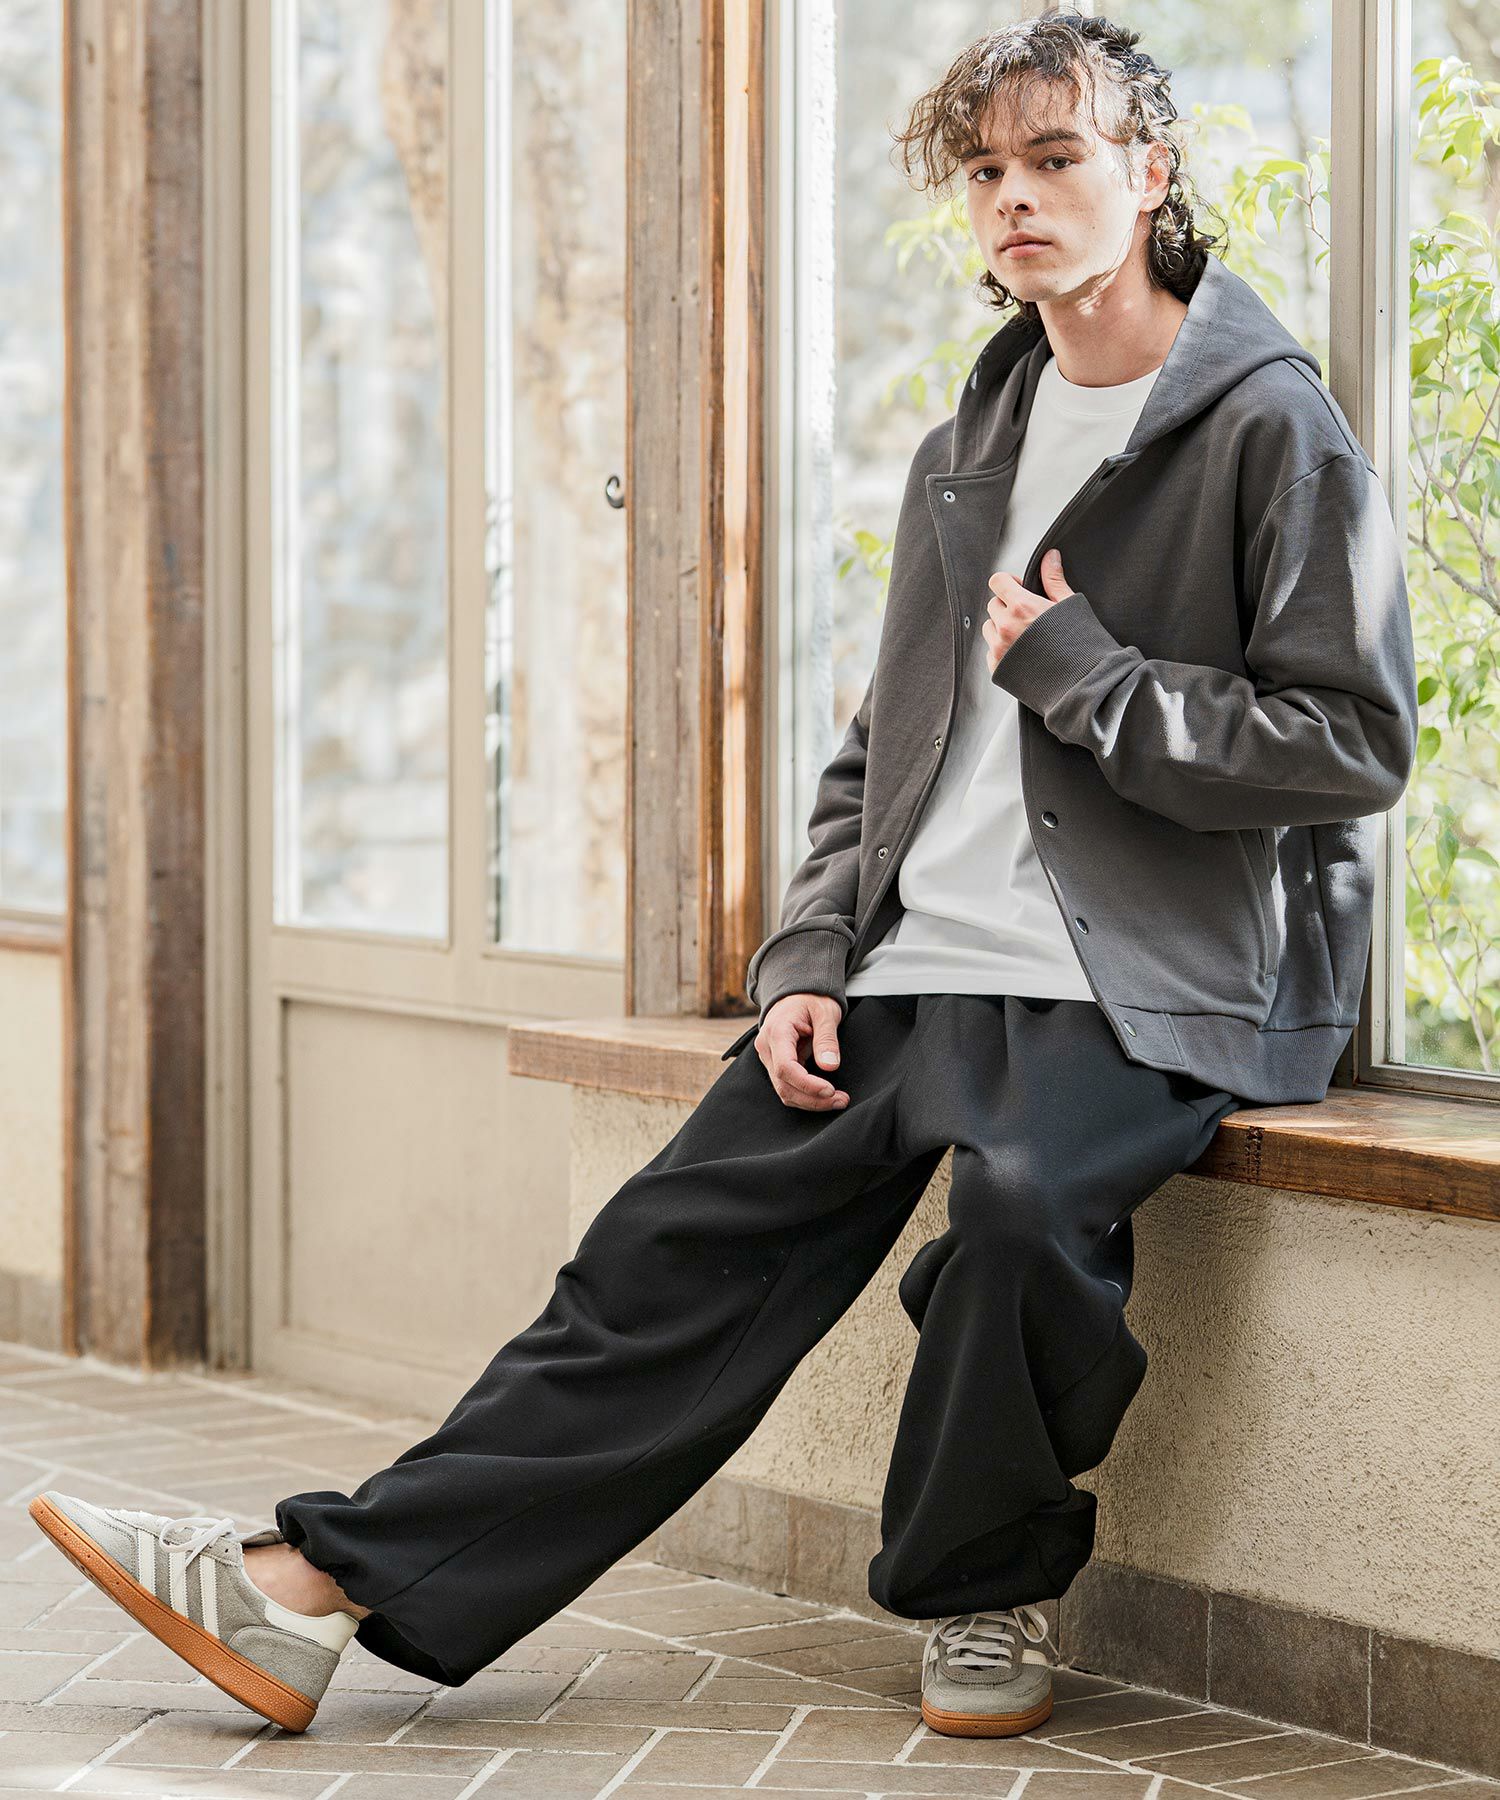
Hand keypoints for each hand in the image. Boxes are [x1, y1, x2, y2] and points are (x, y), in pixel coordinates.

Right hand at [756, 993, 849, 1110]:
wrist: (797, 994)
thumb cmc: (811, 999)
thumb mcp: (825, 1013)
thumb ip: (826, 1039)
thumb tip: (830, 1066)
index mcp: (777, 1032)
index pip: (785, 1067)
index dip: (807, 1084)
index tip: (830, 1090)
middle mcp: (767, 1047)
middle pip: (784, 1085)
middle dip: (813, 1099)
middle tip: (842, 1100)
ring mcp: (769, 1058)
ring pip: (784, 1091)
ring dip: (810, 1101)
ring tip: (838, 1100)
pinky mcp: (776, 1064)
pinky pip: (787, 1086)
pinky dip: (806, 1095)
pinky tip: (825, 1096)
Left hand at [984, 545, 1073, 676]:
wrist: (1082, 683)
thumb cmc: (1080, 645)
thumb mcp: (1069, 606)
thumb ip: (1054, 580)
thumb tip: (1049, 556)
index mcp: (1021, 607)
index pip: (997, 581)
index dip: (1008, 583)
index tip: (1020, 590)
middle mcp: (1005, 627)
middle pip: (993, 605)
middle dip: (1007, 607)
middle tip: (1029, 618)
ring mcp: (999, 649)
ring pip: (989, 628)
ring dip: (1002, 628)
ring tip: (1026, 637)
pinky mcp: (997, 669)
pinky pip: (991, 651)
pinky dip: (1002, 650)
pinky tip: (1024, 654)